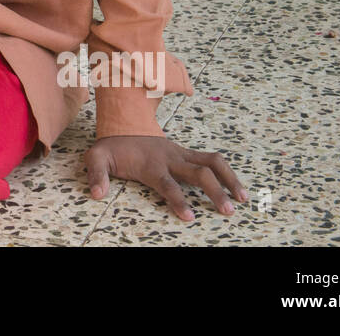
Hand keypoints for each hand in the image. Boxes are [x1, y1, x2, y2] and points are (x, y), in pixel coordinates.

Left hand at [85, 135, 248, 220]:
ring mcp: (181, 154)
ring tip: (243, 199)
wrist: (123, 122)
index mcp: (150, 164)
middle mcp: (170, 158)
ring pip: (212, 162)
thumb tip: (97, 194)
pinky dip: (226, 171)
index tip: (189, 216)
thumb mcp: (96, 157)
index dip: (177, 200)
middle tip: (228, 211)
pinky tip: (237, 187)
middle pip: (198, 173)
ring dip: (229, 179)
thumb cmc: (112, 147)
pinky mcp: (187, 153)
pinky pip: (211, 159)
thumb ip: (96, 175)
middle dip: (215, 192)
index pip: (167, 184)